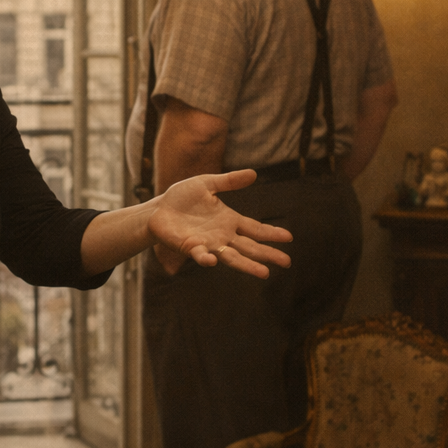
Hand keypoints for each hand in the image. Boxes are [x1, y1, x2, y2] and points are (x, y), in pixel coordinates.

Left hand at [148, 170, 292, 277]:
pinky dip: (206, 259)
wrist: (158, 210)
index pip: (255, 229)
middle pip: (250, 247)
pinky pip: (200, 255)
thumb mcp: (207, 183)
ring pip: (232, 257)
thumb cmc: (181, 198)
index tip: (289, 238)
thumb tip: (254, 174)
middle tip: (287, 262)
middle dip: (268, 254)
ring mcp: (208, 244)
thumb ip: (229, 181)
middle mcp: (222, 236)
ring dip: (247, 265)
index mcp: (229, 221)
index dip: (271, 233)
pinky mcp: (191, 247)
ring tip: (264, 273)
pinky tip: (213, 261)